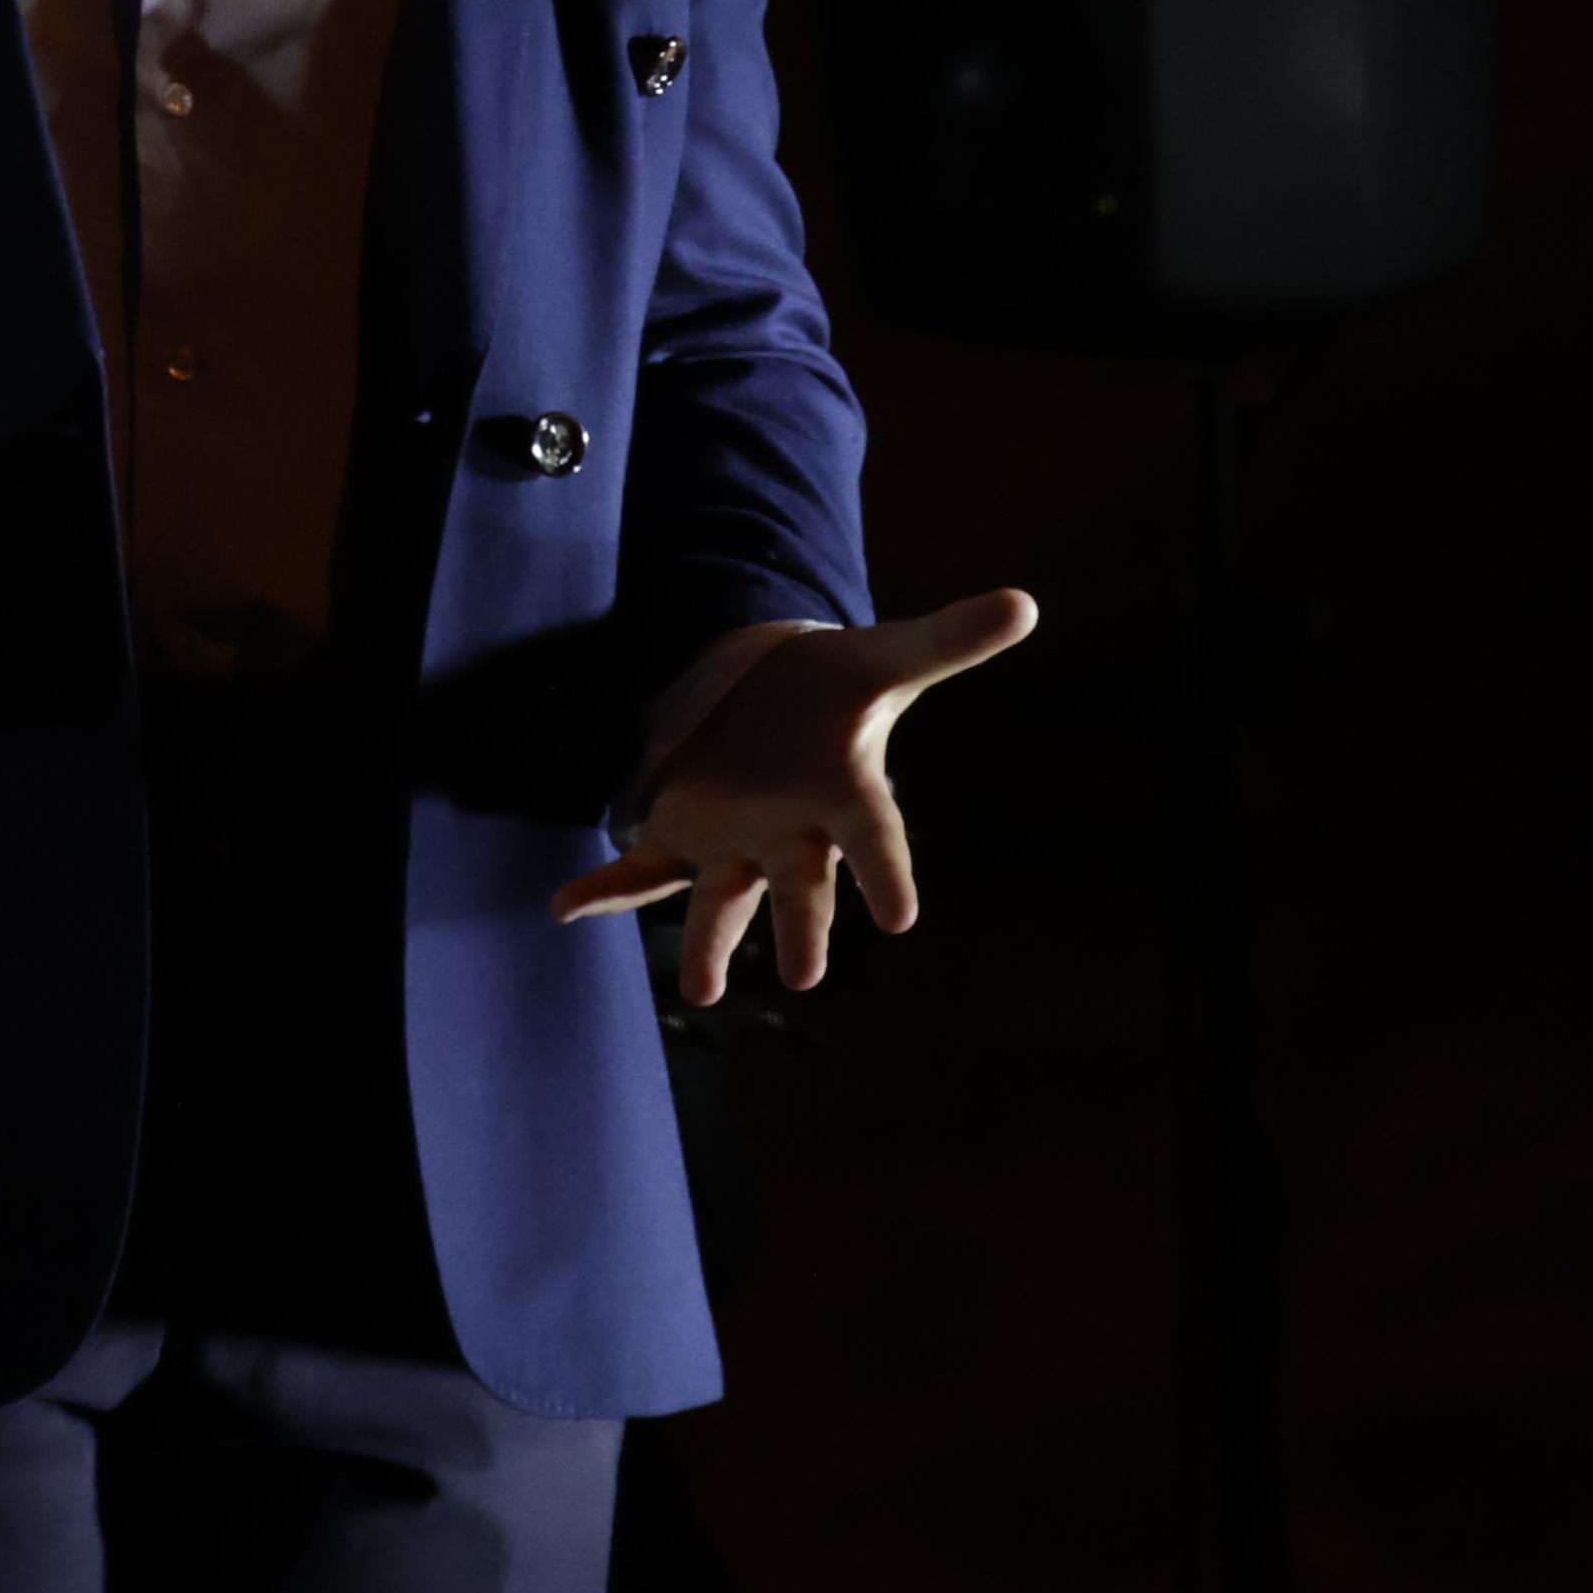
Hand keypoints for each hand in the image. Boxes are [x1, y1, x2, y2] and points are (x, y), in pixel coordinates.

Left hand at [552, 590, 1039, 1004]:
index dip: (888, 873)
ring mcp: (737, 838)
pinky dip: (607, 888)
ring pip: (722, 898)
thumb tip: (1026, 602)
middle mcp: (794, 832)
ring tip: (702, 990)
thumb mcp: (888, 657)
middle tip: (804, 977)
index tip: (901, 917)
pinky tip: (566, 906)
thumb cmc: (839, 689)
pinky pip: (643, 869)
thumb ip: (948, 638)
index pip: (875, 836)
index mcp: (846, 794)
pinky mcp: (687, 831)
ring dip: (709, 942)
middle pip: (799, 888)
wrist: (781, 695)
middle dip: (800, 929)